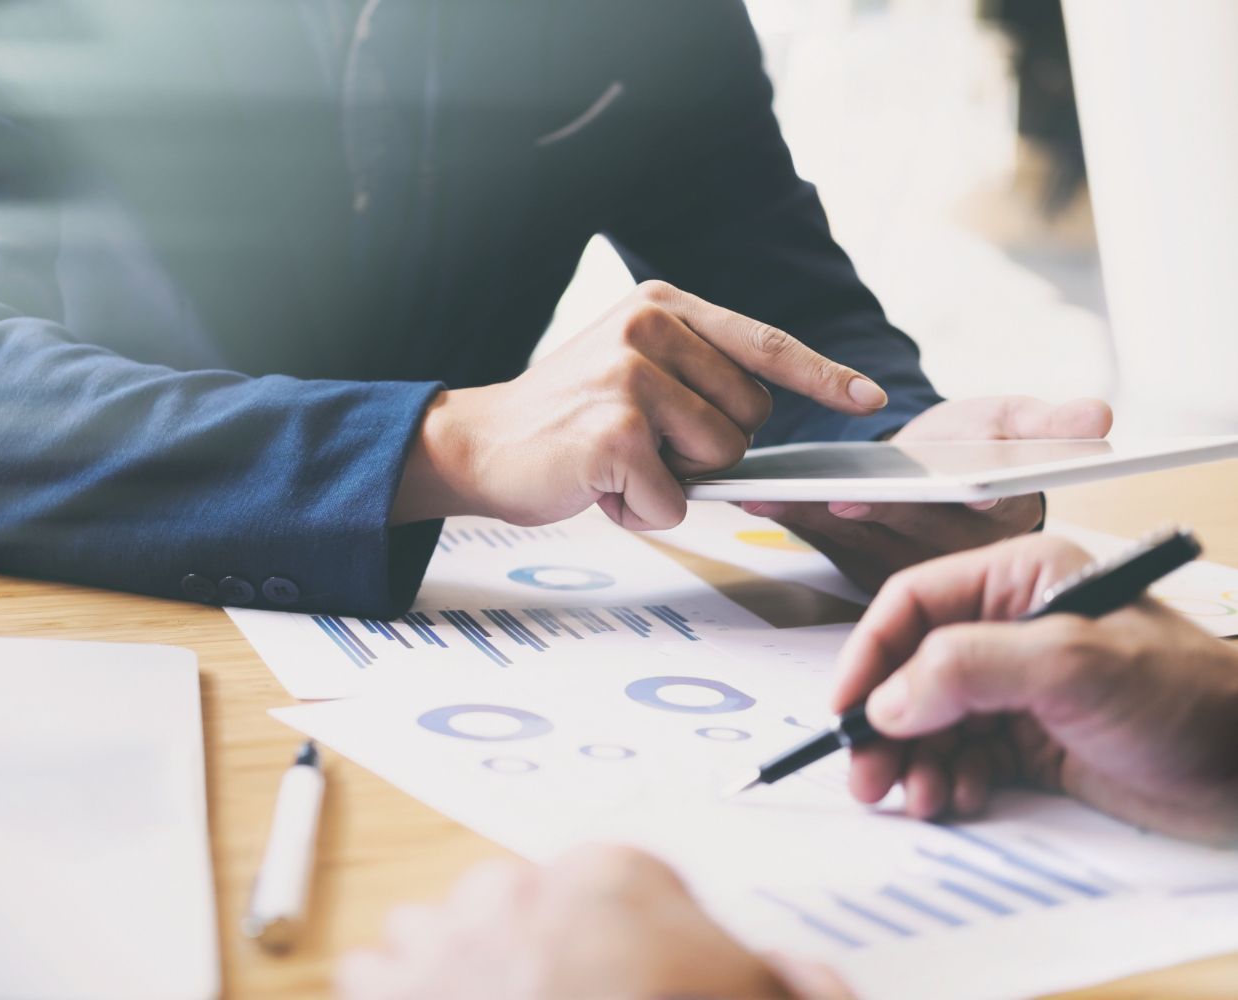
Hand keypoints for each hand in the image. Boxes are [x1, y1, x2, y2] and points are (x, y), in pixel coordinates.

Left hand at [337, 846, 850, 999]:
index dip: (647, 953)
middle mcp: (522, 888)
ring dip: (469, 970)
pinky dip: (405, 996)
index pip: (638, 896)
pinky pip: (383, 975)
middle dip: (553, 955)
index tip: (643, 984)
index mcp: (619, 879)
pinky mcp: (382, 986)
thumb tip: (812, 979)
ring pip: (453, 936)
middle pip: (540, 910)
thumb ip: (797, 983)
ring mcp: (445, 936)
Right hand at [390, 280, 888, 529]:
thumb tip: (761, 429)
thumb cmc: (565, 421)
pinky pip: (675, 499)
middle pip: (750, 415)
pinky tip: (598, 488)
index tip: (867, 399)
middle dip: (709, 450)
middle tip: (641, 445)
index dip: (822, 375)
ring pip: (720, 459)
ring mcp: (630, 375)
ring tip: (617, 465)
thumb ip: (693, 379)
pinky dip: (641, 512)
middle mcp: (649, 326)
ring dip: (674, 482)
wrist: (479, 444)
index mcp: (661, 305)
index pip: (762, 341)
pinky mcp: (615, 431)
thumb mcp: (632, 371)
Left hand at [740, 395, 1113, 590]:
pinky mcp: (858, 564)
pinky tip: (757, 492)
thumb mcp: (1012, 423)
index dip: (981, 502)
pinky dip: (789, 514)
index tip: (969, 492)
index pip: (996, 511)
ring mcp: (903, 564)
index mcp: (1001, 518)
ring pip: (861, 538)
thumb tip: (1099, 417)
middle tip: (848, 496)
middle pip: (917, 530)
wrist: (926, 467)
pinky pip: (821, 539)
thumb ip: (1047, 422)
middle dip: (880, 512)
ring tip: (781, 489)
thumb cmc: (974, 444)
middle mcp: (953, 555)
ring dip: (818, 516)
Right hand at [831, 534, 1237, 843]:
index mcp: (1019, 581)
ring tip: (921, 796)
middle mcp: (1010, 628)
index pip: (913, 604)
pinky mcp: (1030, 740)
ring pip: (931, 720)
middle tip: (867, 774)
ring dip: (915, 760)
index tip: (846, 707)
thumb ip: (969, 669)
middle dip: (886, 723)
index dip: (869, 654)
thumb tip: (888, 698)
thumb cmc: (1186, 698)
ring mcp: (1019, 687)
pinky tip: (961, 797)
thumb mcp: (1072, 664)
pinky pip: (961, 757)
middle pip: (912, 669)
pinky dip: (949, 780)